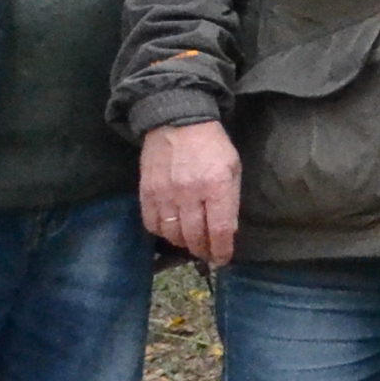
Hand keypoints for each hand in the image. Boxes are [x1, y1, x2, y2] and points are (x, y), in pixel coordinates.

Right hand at [139, 121, 240, 264]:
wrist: (178, 121)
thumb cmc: (212, 146)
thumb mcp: (233, 169)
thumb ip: (230, 200)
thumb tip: (227, 232)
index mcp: (217, 185)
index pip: (220, 229)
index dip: (222, 250)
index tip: (223, 259)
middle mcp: (190, 192)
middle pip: (195, 236)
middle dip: (203, 250)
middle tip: (208, 254)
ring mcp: (165, 193)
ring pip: (173, 234)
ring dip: (183, 244)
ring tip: (191, 243)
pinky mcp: (146, 191)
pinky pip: (152, 223)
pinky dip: (162, 233)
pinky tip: (171, 231)